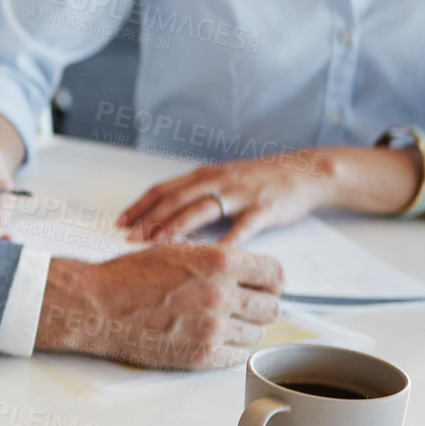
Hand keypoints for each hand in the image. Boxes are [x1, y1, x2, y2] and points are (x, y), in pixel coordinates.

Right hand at [37, 246, 283, 368]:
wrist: (96, 304)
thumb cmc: (129, 276)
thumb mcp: (177, 252)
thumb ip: (218, 262)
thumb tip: (248, 274)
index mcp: (218, 262)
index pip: (275, 274)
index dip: (270, 281)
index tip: (262, 286)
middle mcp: (221, 294)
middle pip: (272, 307)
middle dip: (258, 306)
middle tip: (240, 307)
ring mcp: (212, 327)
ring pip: (257, 334)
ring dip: (244, 329)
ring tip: (218, 323)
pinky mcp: (200, 355)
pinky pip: (237, 356)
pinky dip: (230, 349)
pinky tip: (210, 338)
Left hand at [118, 153, 335, 244]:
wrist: (305, 172)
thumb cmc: (260, 180)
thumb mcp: (221, 179)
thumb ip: (194, 193)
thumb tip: (160, 213)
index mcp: (204, 175)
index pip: (163, 189)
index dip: (139, 206)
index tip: (119, 222)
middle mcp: (218, 180)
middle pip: (176, 199)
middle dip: (149, 218)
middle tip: (129, 237)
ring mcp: (241, 193)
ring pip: (202, 208)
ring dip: (176, 226)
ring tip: (157, 243)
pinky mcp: (264, 208)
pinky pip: (244, 226)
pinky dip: (227, 239)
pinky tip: (214, 253)